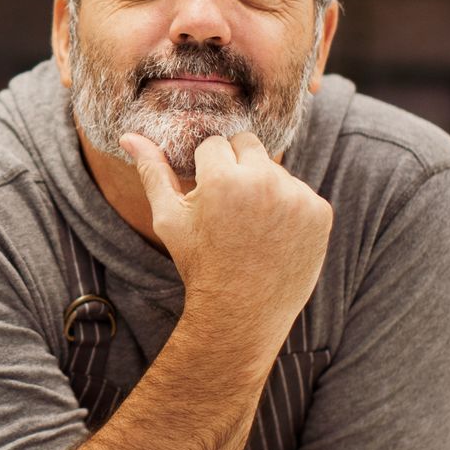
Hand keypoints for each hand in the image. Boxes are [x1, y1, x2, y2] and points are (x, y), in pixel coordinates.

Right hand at [119, 130, 331, 367]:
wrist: (243, 313)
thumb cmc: (200, 264)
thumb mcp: (170, 219)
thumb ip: (153, 171)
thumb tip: (128, 136)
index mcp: (223, 179)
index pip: (214, 144)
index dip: (206, 171)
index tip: (208, 201)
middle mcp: (264, 181)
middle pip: (248, 144)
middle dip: (236, 167)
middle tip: (230, 209)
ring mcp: (298, 197)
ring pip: (275, 169)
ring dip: (264, 186)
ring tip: (252, 227)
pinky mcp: (320, 212)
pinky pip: (300, 192)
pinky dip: (289, 207)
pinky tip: (275, 235)